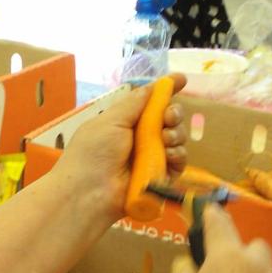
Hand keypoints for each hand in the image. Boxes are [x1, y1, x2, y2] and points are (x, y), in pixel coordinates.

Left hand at [54, 74, 186, 221]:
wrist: (89, 192)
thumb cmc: (94, 152)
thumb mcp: (111, 120)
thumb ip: (135, 103)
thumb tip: (154, 86)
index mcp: (125, 123)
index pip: (150, 103)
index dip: (166, 91)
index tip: (182, 80)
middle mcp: (139, 140)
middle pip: (168, 120)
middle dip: (173, 114)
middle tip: (168, 118)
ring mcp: (150, 160)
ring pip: (176, 140)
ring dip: (176, 135)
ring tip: (165, 140)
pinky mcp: (159, 179)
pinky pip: (178, 164)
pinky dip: (178, 156)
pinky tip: (170, 155)